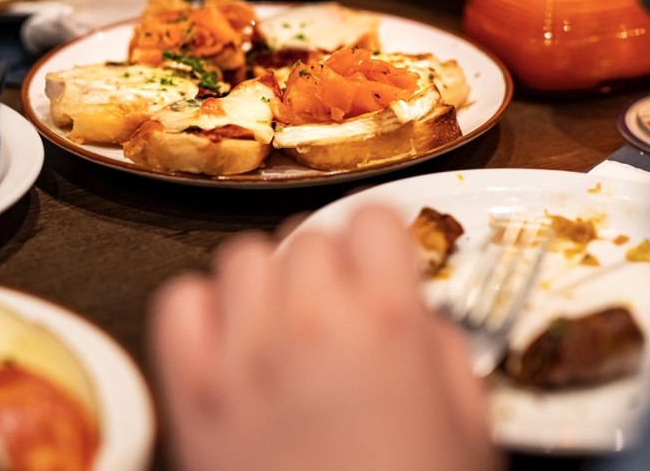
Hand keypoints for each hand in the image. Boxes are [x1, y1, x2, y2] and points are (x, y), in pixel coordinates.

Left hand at [151, 204, 500, 470]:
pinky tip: (230, 343)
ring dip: (267, 281)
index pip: (372, 219)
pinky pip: (180, 302)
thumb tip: (417, 320)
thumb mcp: (468, 430)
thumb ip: (444, 354)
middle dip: (328, 266)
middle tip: (340, 310)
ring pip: (242, 256)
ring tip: (284, 325)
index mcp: (388, 323)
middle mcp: (310, 321)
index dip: (381, 242)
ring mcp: (243, 353)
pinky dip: (202, 310)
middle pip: (306, 237)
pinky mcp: (192, 391)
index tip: (383, 263)